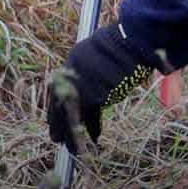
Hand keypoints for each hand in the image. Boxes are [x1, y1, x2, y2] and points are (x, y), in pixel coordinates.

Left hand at [46, 24, 154, 153]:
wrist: (134, 39)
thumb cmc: (124, 48)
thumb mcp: (101, 59)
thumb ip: (92, 75)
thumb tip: (88, 96)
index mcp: (74, 59)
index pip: (57, 89)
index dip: (55, 109)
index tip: (53, 122)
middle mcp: (73, 71)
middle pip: (60, 104)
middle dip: (58, 124)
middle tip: (56, 140)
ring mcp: (82, 83)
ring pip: (73, 113)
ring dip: (72, 132)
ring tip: (73, 148)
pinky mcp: (94, 93)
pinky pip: (91, 115)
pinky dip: (93, 128)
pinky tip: (94, 139)